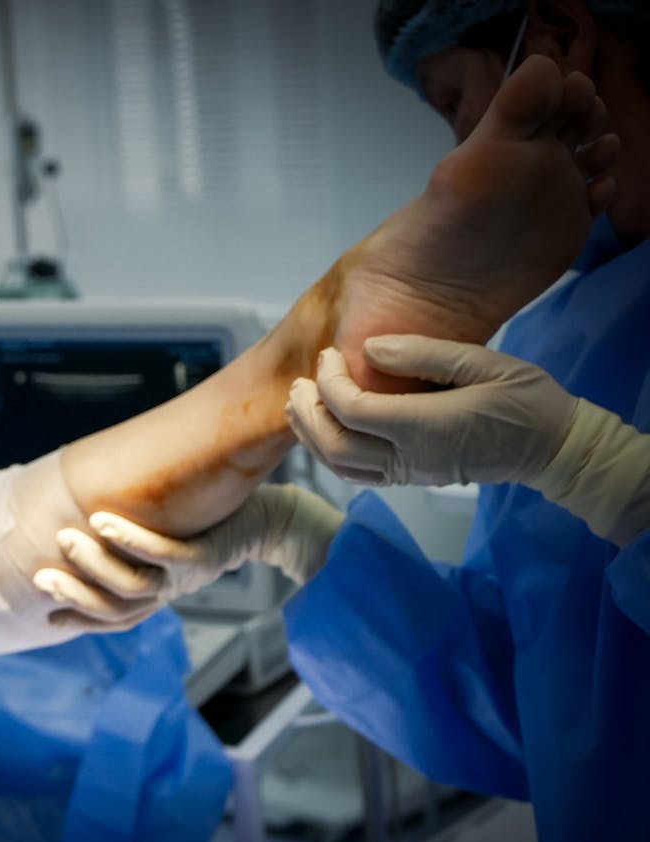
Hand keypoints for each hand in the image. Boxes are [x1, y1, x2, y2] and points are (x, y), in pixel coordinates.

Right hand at [37, 484, 344, 628]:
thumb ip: (130, 538)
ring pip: (133, 585)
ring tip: (67, 539)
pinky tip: (103, 522)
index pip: (111, 618)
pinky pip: (162, 555)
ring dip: (95, 565)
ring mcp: (186, 578)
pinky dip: (131, 541)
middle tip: (40, 575)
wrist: (270, 520)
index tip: (45, 612)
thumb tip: (82, 517)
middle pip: (115, 609)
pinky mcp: (204, 557)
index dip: (79, 620)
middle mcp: (169, 592)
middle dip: (75, 595)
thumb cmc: (210, 523)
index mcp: (157, 593)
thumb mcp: (165, 533)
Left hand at [286, 336, 578, 487]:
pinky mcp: (412, 479)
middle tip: (300, 383)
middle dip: (307, 413)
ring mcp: (409, 474)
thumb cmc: (524, 399)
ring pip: (339, 466)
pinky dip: (330, 453)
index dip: (328, 381)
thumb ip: (424, 354)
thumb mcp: (482, 362)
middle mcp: (410, 457)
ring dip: (311, 436)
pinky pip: (357, 475)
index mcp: (424, 426)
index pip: (351, 409)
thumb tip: (369, 349)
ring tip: (300, 404)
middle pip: (334, 445)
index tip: (329, 354)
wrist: (553, 448)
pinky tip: (324, 428)